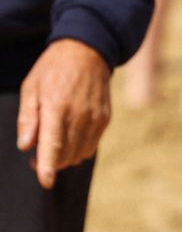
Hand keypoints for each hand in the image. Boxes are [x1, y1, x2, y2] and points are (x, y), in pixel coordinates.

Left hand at [17, 40, 110, 188]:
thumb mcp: (31, 86)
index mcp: (57, 105)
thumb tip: (25, 146)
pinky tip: (70, 136)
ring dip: (64, 158)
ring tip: (54, 143)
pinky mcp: (105, 118)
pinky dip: (78, 149)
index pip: (53, 144)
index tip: (46, 182)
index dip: (48, 167)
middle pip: (65, 155)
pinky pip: (90, 147)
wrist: (89, 49)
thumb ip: (27, 118)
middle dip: (49, 162)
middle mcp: (79, 114)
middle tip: (37, 153)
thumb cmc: (54, 68)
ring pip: (78, 155)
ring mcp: (95, 117)